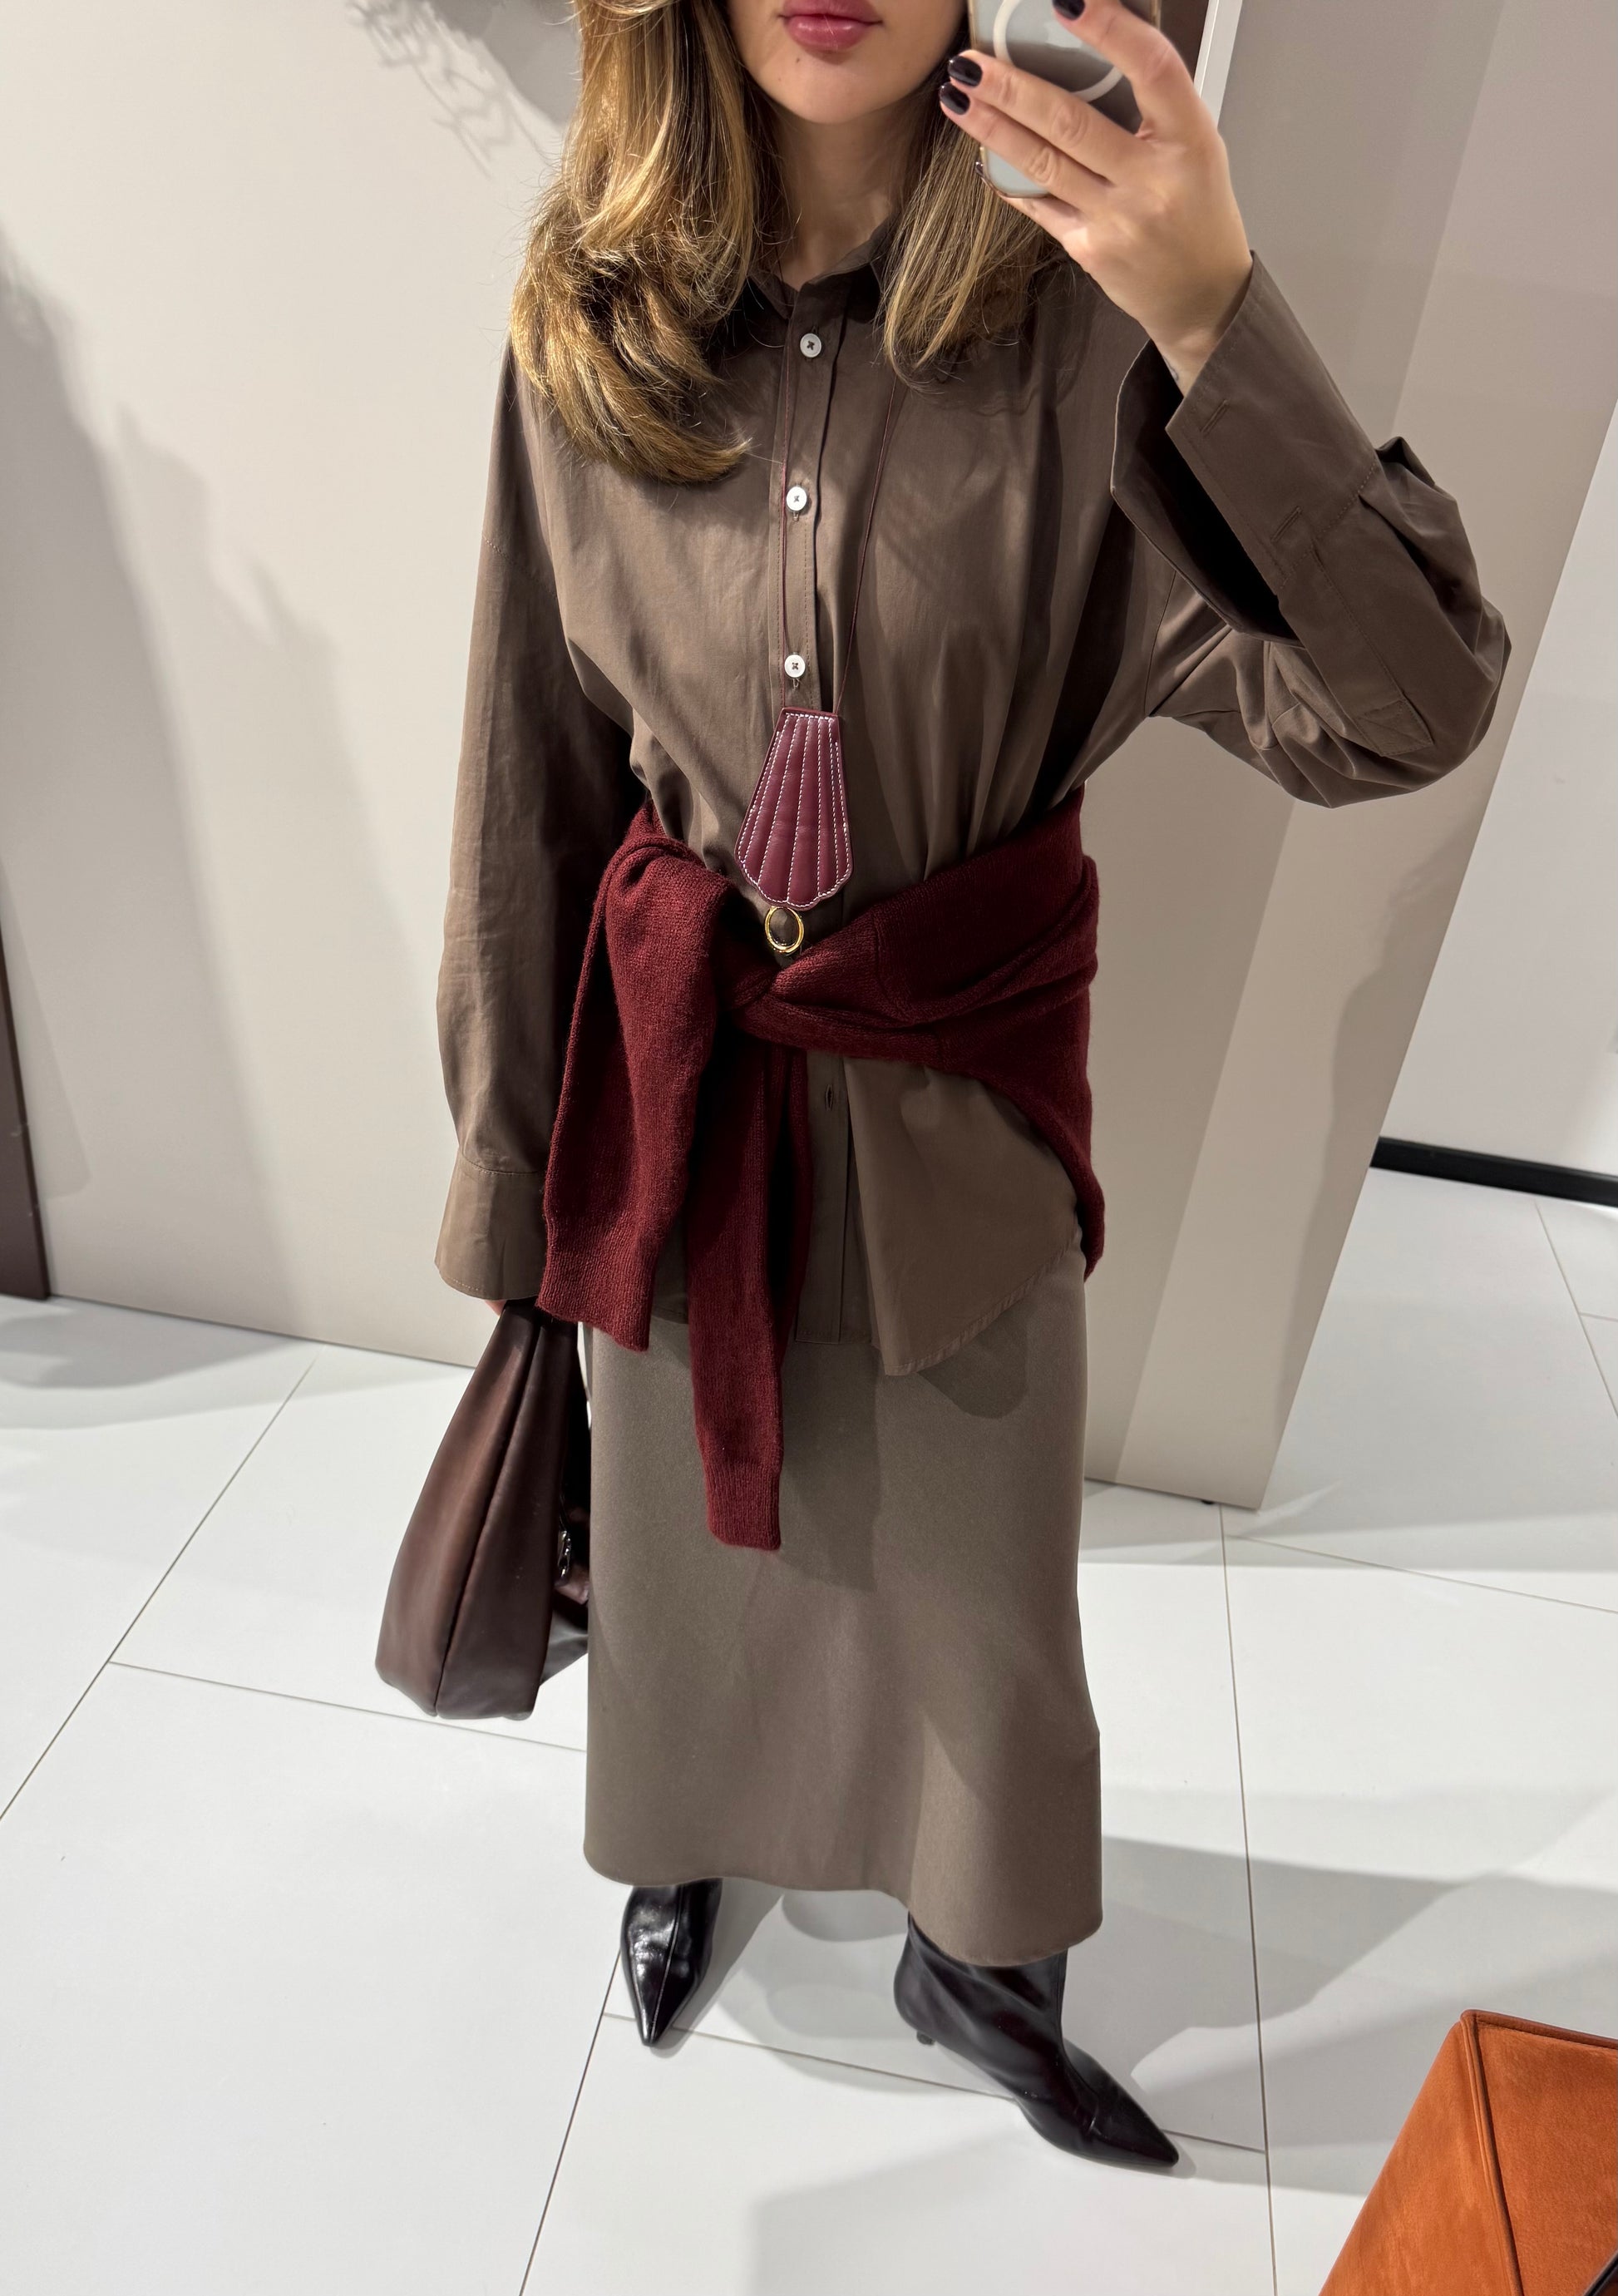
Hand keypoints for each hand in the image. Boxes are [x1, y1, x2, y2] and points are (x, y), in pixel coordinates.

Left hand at [939, 0, 1252, 390]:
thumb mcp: (1197, 147)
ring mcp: (1118, 219)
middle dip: (1013, 88)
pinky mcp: (1090, 250)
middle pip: (1072, 121)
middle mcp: (1153, 179)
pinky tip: (980, 153)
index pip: (1153, 69)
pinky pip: (1040, 205)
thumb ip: (1152, 105)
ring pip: (1044, 163)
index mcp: (1190, 139)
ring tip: (959, 97)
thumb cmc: (1197, 211)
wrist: (1202, 295)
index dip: (1110, 30)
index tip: (1066, 1)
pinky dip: (1008, 177)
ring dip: (994, 128)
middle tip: (971, 62)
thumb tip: (1088, 49)